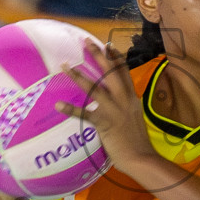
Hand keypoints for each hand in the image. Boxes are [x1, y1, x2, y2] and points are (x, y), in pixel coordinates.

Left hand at [58, 40, 154, 175]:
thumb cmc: (136, 140)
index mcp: (131, 97)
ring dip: (78, 76)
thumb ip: (126, 104)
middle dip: (98, 56)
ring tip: (65, 66)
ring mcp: (114, 110)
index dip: (116, 57)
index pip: (124, 72)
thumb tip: (117, 99)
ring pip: (94, 88)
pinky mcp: (104, 123)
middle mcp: (124, 99)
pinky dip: (71, 109)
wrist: (140, 156)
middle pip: (110, 72)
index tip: (108, 44)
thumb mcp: (134, 116)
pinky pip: (84, 114)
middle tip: (86, 42)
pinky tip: (59, 105)